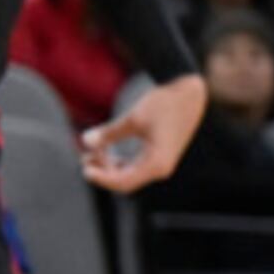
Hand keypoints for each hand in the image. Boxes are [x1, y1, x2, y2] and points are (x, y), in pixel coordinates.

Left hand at [82, 73, 205, 193]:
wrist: (189, 92)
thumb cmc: (164, 104)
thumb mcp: (134, 118)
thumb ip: (109, 133)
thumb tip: (85, 141)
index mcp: (157, 163)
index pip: (123, 182)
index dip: (101, 178)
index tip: (84, 169)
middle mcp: (161, 168)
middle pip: (125, 180)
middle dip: (103, 171)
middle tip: (85, 156)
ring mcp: (162, 163)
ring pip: (129, 174)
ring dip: (110, 166)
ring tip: (92, 152)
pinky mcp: (160, 156)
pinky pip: (135, 167)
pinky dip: (119, 161)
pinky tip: (106, 149)